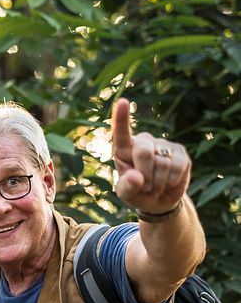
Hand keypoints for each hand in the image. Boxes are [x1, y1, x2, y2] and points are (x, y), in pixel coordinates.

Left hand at [111, 98, 190, 213]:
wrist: (159, 200)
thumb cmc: (137, 193)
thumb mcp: (127, 195)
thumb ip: (127, 187)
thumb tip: (136, 177)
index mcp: (124, 149)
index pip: (121, 133)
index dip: (122, 118)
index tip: (123, 102)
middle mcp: (143, 142)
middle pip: (143, 152)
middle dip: (145, 174)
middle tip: (146, 188)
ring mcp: (163, 145)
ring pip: (162, 163)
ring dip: (159, 182)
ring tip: (156, 186)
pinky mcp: (180, 152)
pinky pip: (178, 166)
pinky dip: (172, 180)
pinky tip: (169, 182)